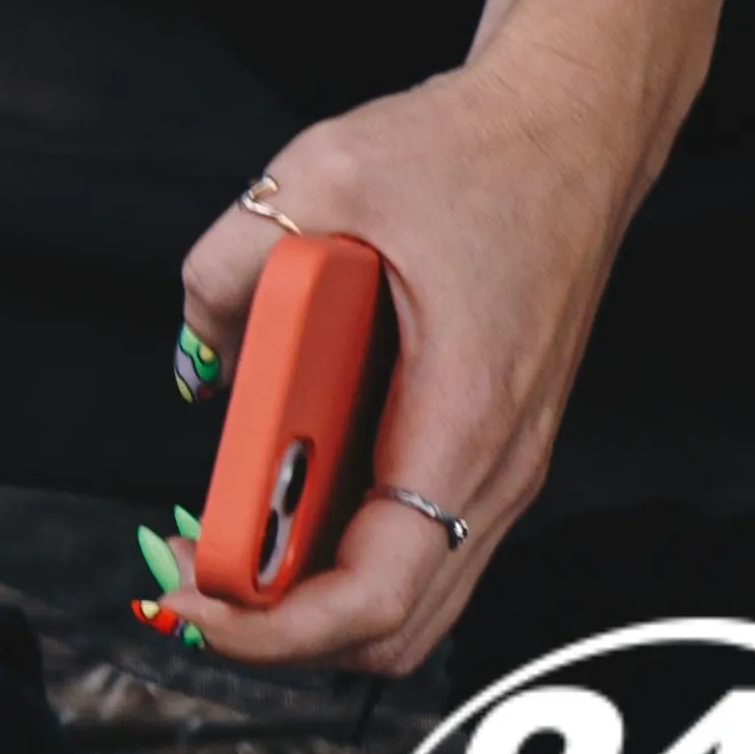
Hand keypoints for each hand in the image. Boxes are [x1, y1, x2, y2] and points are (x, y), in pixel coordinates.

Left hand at [147, 45, 664, 678]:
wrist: (570, 125)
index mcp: (465, 419)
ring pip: (407, 596)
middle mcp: (499, 464)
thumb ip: (229, 268)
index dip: (272, 626)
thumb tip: (198, 362)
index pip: (376, 594)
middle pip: (393, 628)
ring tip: (217, 538)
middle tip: (184, 574)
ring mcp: (501, 463)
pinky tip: (272, 495)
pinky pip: (414, 542)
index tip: (189, 596)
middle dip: (277, 626)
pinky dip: (338, 550)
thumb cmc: (473, 151)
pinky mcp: (487, 444)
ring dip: (307, 593)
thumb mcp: (320, 176)